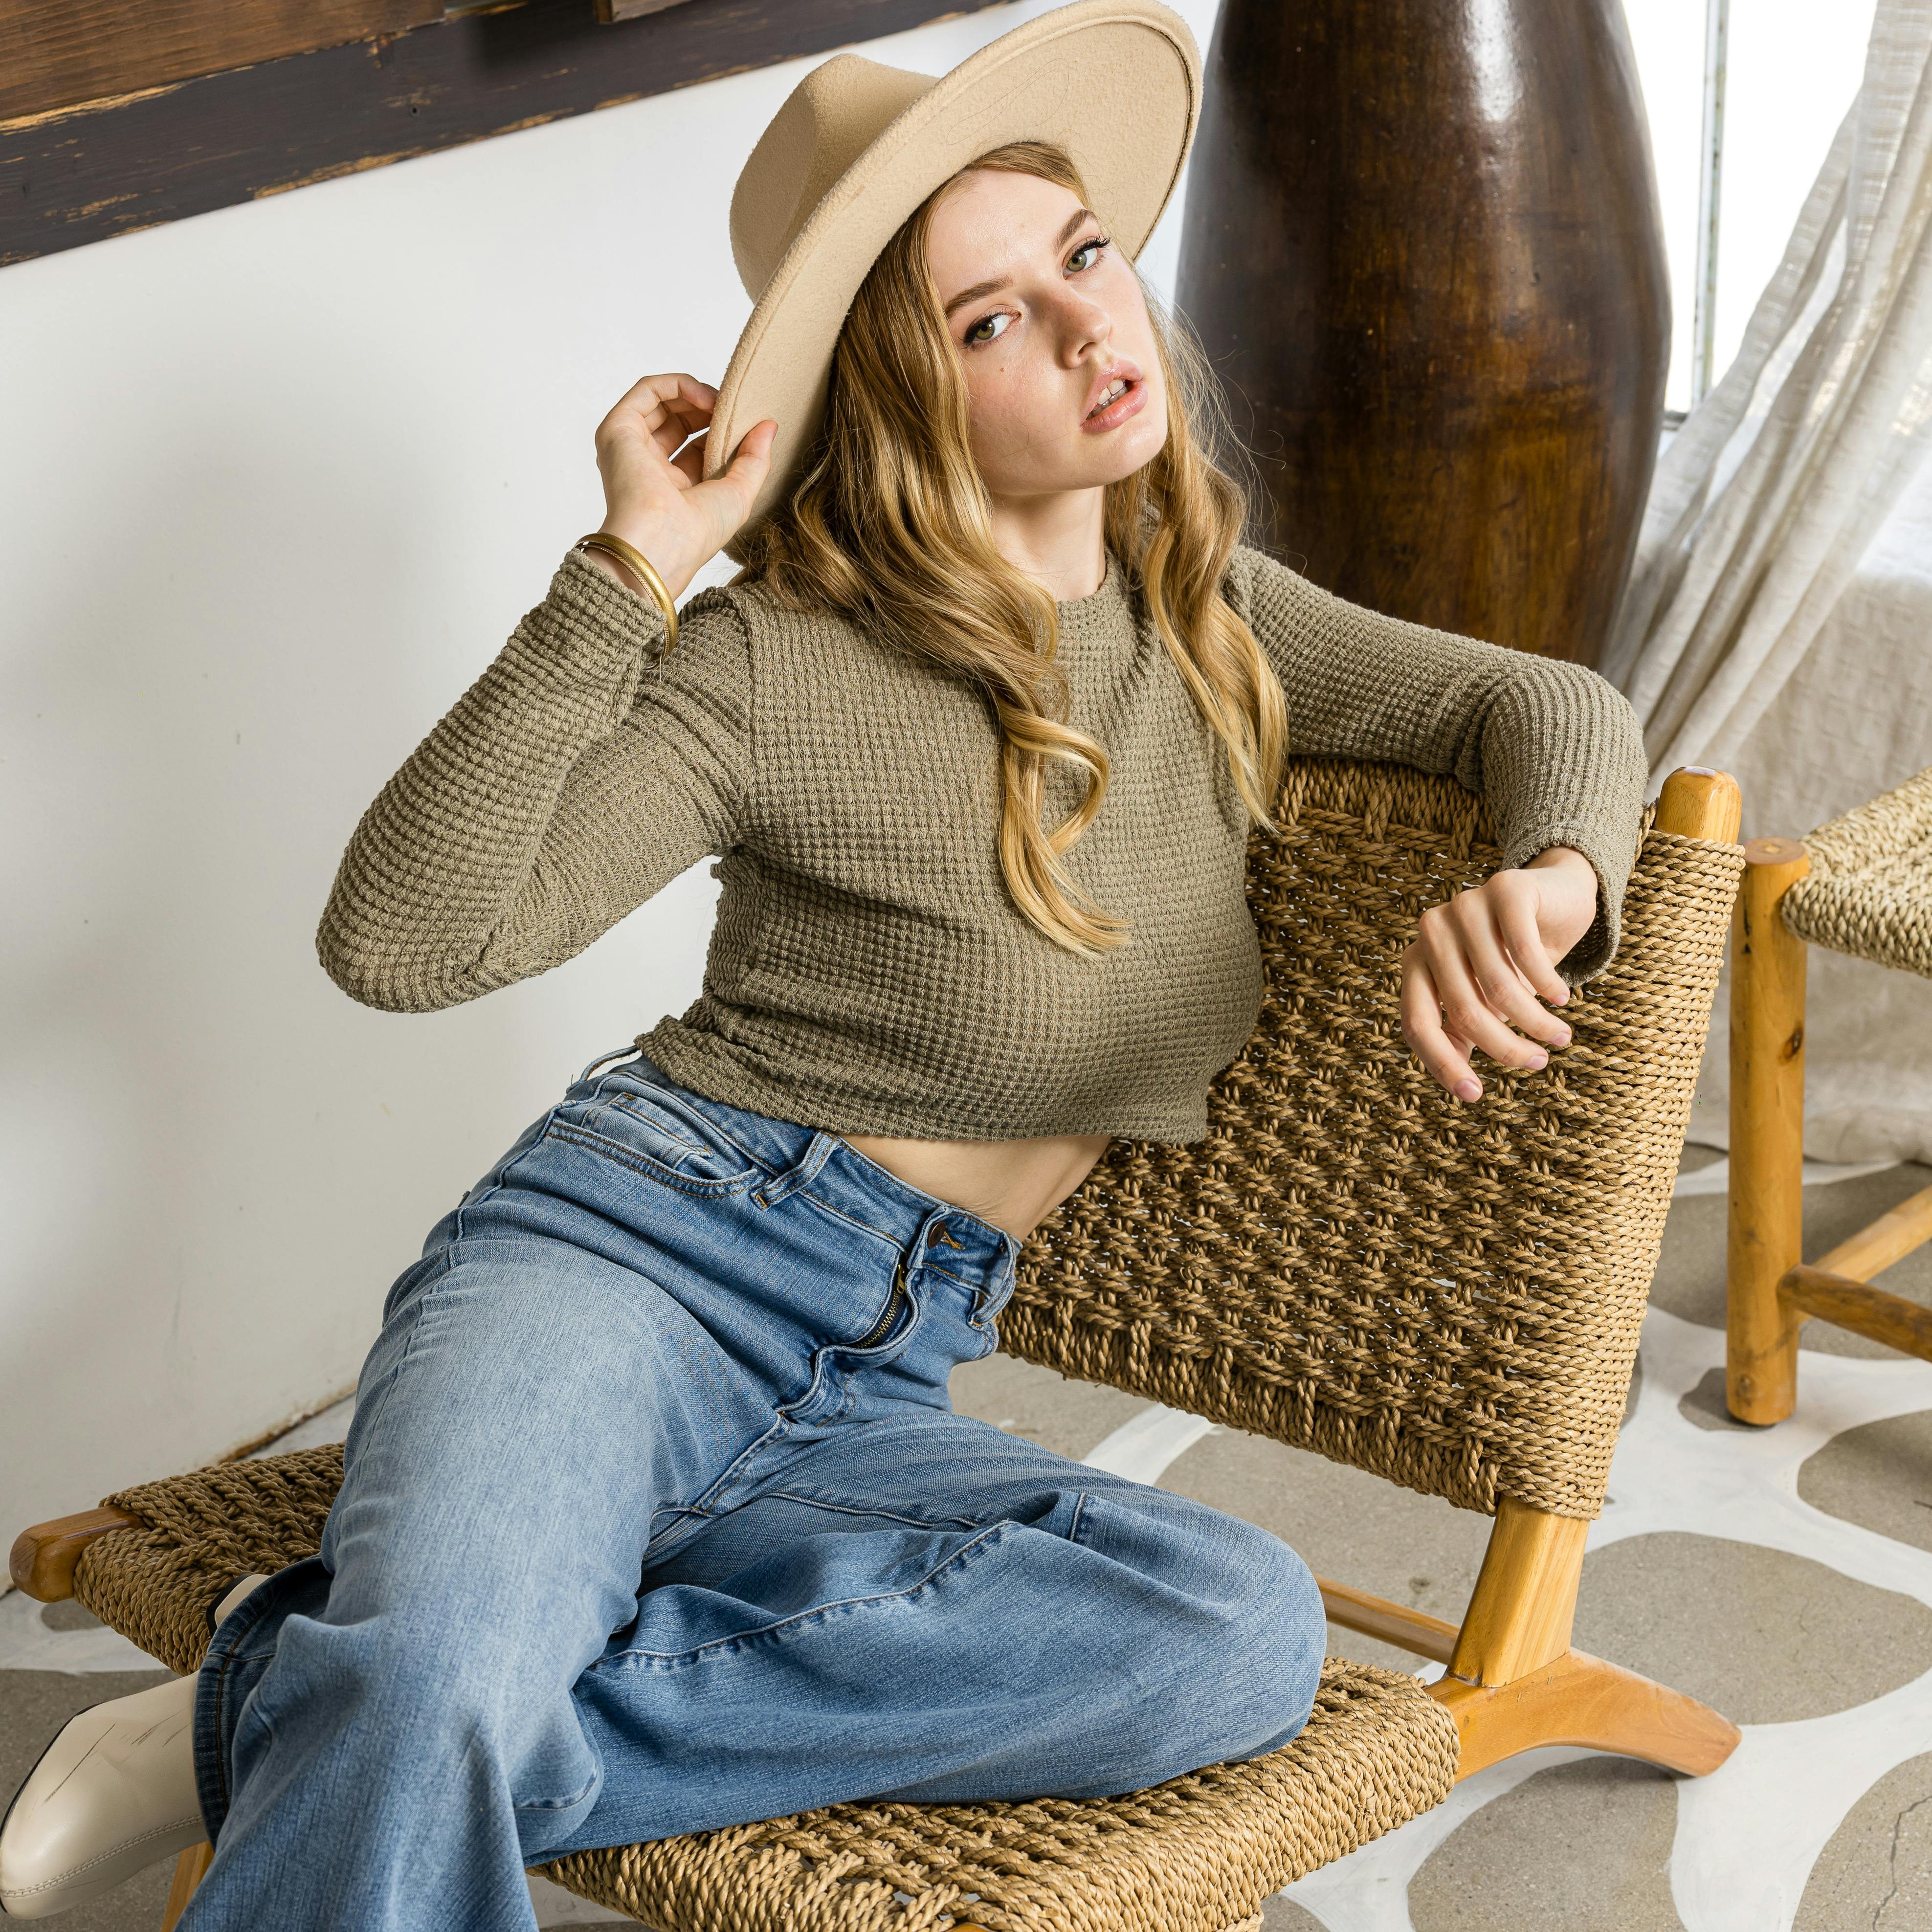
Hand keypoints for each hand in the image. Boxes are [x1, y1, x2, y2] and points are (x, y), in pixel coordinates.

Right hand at [586, 374, 777, 601]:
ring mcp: (630, 447)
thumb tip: (769, 426)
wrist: (663, 540)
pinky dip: (677, 384)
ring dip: (695, 393)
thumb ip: (756, 459)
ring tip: (720, 402)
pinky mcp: (618, 430)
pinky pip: (647, 391)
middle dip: (708, 409)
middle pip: (679, 420)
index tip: (744, 424)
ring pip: (662, 402)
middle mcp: (649, 466)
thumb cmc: (698, 531)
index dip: (720, 429)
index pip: (697, 444)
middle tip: (732, 409)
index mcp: (674, 486)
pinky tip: (703, 397)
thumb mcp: (740, 493)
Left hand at [1398, 846, 1599, 1101]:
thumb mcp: (1483, 1000)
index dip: (1441, 1064)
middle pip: (1463, 1010)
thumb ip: (1462, 1033)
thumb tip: (1460, 1083)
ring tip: (1559, 1037)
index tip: (1474, 1096)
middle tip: (1538, 1063)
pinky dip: (1546, 983)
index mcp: (1415, 963)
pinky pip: (1524, 953)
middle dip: (1504, 1047)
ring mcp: (1464, 906)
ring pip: (1498, 986)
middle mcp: (1431, 932)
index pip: (1416, 1024)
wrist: (1553, 898)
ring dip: (1535, 1021)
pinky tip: (1560, 998)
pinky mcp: (1505, 889)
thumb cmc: (1512, 959)